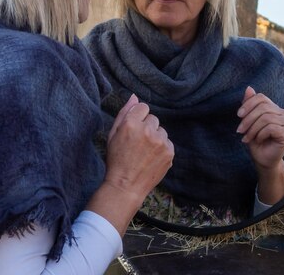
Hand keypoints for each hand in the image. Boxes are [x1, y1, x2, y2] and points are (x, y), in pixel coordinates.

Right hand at [87, 95, 173, 235]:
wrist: (126, 186)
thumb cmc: (116, 159)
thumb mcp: (113, 134)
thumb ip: (124, 112)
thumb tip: (134, 96)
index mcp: (131, 123)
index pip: (143, 107)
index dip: (137, 118)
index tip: (133, 130)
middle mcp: (148, 130)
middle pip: (153, 118)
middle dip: (146, 127)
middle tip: (137, 143)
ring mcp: (161, 141)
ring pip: (161, 130)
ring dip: (155, 137)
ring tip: (144, 152)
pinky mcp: (170, 152)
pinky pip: (167, 142)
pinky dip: (161, 148)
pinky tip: (151, 158)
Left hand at [237, 86, 283, 171]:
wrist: (264, 161)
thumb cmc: (256, 141)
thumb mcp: (249, 122)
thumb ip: (250, 105)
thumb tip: (248, 87)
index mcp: (275, 108)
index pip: (261, 98)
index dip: (248, 104)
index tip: (238, 115)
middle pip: (263, 107)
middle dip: (248, 119)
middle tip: (239, 130)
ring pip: (266, 118)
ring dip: (252, 129)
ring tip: (247, 138)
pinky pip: (270, 128)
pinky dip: (260, 134)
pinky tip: (258, 141)